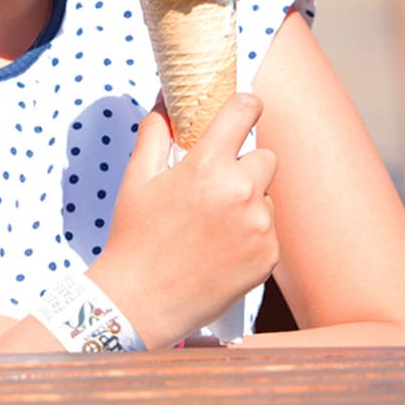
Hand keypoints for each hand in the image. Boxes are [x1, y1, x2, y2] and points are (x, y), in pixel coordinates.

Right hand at [92, 96, 277, 347]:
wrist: (141, 302)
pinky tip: (221, 249)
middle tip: (215, 187)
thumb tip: (165, 101)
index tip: (245, 110)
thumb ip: (155, 133)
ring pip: (266, 196)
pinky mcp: (269, 256)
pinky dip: (251, 235)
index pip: (245, 110)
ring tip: (213, 226)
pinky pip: (269, 230)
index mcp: (208, 165)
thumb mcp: (137, 178)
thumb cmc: (135, 238)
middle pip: (265, 156)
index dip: (245, 106)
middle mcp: (241, 192)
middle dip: (245, 165)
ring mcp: (259, 226)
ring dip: (249, 202)